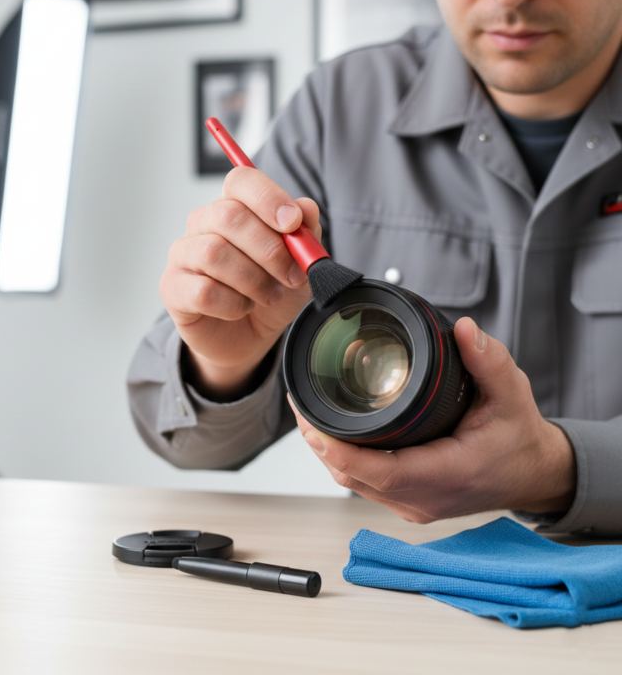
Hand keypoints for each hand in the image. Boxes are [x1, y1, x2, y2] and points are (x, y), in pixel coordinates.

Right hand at [160, 166, 319, 399]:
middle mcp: (202, 223)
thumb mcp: (299, 264)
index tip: (293, 223)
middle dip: (269, 249)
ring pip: (214, 253)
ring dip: (253, 280)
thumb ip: (305, 233)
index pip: (241, 181)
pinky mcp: (172, 287)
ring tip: (269, 295)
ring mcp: (183, 254)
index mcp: (233, 206)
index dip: (268, 198)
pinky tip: (242, 308)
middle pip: (228, 216)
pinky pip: (204, 291)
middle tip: (292, 275)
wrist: (249, 337)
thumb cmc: (269, 291)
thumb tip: (306, 208)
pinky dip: (233, 304)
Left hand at [291, 317, 577, 522]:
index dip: (338, 450)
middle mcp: (426, 498)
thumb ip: (490, 361)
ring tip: (308, 416)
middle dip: (320, 444)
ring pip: (354, 485)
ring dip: (327, 453)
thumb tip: (463, 329)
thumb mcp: (513, 394)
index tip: (312, 423)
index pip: (380, 471)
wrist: (535, 474)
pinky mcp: (410, 503)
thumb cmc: (521, 439)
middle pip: (354, 478)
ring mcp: (416, 505)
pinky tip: (331, 437)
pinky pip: (365, 487)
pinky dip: (343, 462)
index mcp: (450, 474)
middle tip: (300, 405)